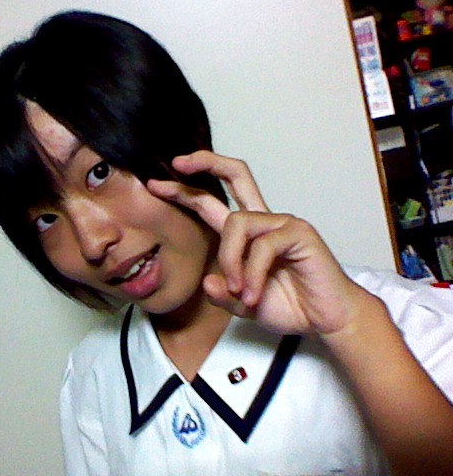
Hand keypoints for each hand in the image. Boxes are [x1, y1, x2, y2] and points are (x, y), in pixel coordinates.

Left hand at [146, 150, 374, 335]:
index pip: (212, 203)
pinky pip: (262, 246)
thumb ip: (224, 295)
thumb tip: (208, 282)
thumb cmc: (290, 305)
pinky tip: (253, 295)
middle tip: (177, 164)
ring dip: (230, 260)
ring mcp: (281, 223)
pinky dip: (252, 274)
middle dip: (206, 162)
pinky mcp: (299, 233)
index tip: (156, 186)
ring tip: (239, 292)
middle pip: (236, 175)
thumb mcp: (244, 305)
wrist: (326, 319)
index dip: (185, 192)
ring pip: (237, 223)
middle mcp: (262, 221)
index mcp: (246, 234)